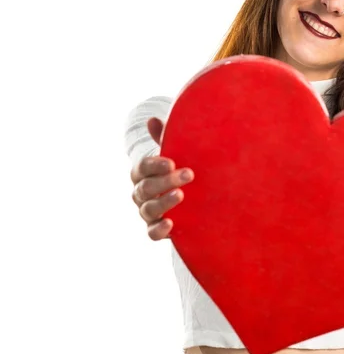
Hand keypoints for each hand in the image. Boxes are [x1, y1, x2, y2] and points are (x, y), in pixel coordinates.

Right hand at [130, 117, 194, 240]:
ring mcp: (147, 212)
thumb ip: (165, 139)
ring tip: (181, 195)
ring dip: (164, 202)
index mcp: (143, 173)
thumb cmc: (179, 170)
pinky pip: (152, 233)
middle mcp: (141, 193)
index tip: (171, 162)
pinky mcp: (157, 229)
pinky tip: (171, 223)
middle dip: (166, 180)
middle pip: (146, 187)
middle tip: (189, 174)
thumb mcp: (176, 154)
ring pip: (148, 209)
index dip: (154, 165)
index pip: (142, 167)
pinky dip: (159, 229)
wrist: (192, 199)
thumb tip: (153, 120)